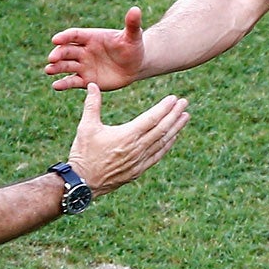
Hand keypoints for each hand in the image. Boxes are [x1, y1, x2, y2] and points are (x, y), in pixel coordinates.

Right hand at [46, 6, 145, 90]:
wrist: (135, 65)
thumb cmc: (133, 47)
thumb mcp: (133, 36)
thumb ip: (132, 24)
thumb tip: (136, 9)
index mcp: (91, 37)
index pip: (75, 35)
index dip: (65, 36)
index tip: (55, 39)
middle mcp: (84, 50)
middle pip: (67, 50)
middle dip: (58, 54)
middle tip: (51, 59)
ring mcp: (83, 65)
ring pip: (66, 66)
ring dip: (56, 68)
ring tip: (48, 70)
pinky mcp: (86, 79)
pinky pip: (72, 81)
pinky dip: (63, 84)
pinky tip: (55, 86)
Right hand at [67, 82, 189, 194]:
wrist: (82, 183)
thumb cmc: (83, 153)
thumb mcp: (86, 127)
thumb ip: (92, 105)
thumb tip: (92, 85)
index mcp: (127, 136)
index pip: (152, 118)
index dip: (164, 108)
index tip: (174, 98)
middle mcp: (137, 148)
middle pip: (162, 129)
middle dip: (175, 114)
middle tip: (184, 103)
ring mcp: (139, 161)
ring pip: (163, 142)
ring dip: (176, 128)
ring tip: (185, 116)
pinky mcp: (138, 170)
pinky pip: (158, 155)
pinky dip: (167, 145)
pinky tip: (174, 137)